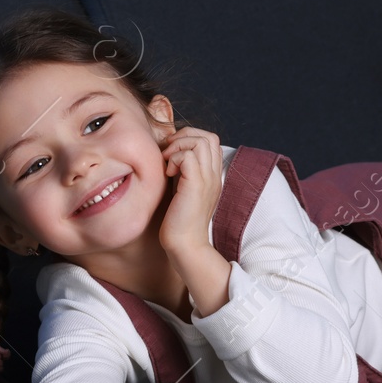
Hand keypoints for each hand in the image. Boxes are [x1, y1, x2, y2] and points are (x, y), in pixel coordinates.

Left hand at [158, 127, 222, 254]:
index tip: (172, 153)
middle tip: (168, 153)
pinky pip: (188, 156)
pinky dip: (174, 158)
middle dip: (184, 137)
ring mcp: (208, 179)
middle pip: (208, 137)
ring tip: (167, 162)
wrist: (185, 245)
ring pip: (200, 141)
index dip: (189, 138)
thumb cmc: (179, 221)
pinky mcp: (196, 185)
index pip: (211, 141)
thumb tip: (167, 153)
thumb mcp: (182, 190)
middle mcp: (214, 175)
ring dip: (178, 146)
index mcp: (213, 176)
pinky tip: (168, 173)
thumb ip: (182, 172)